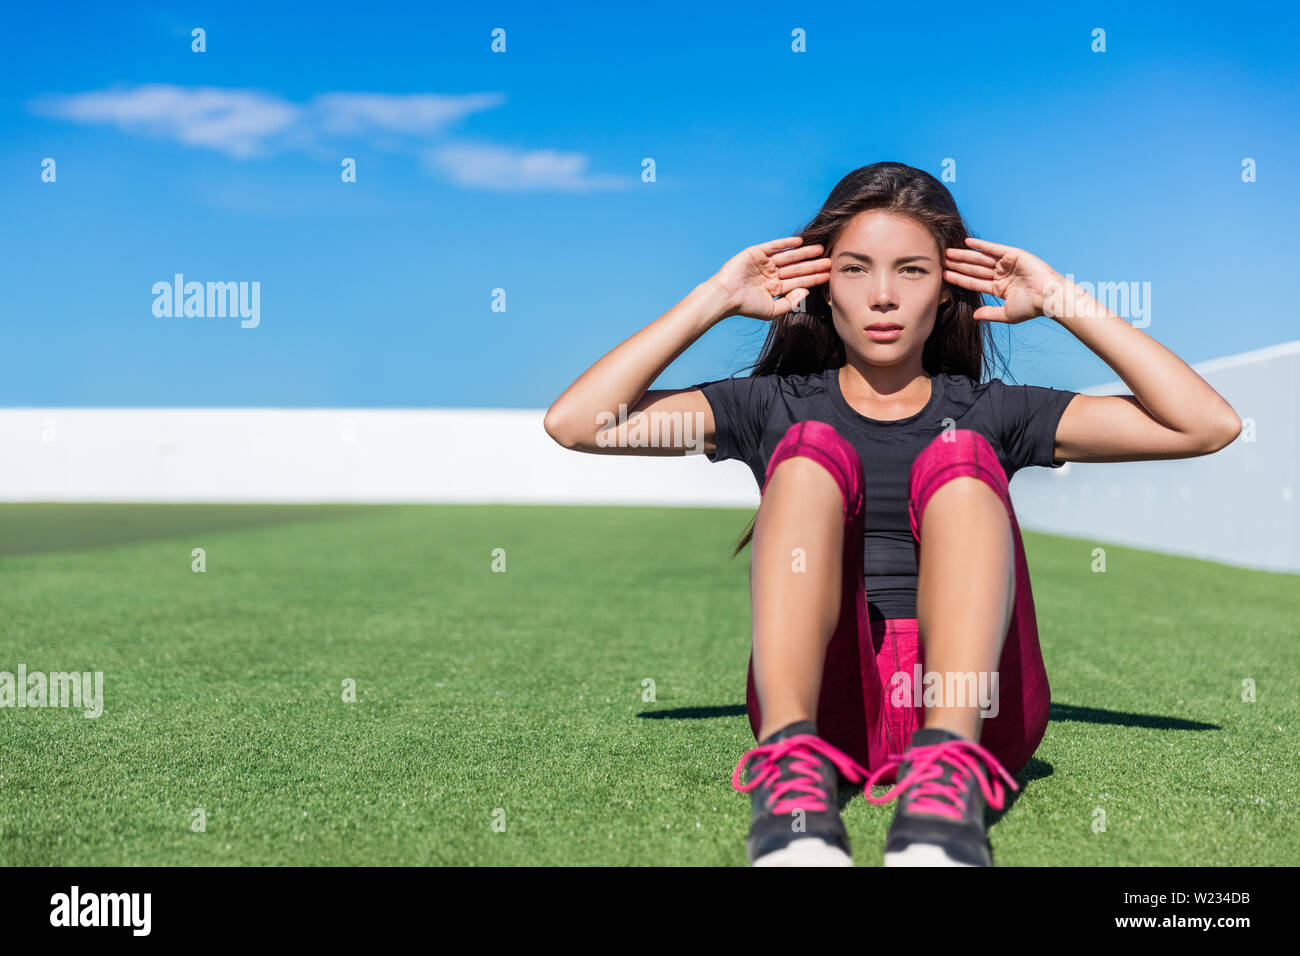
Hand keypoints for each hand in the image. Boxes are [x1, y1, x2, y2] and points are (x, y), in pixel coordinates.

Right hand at [707, 236, 830, 320]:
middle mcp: (771, 274)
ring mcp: (764, 263)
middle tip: (831, 261)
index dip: (814, 278)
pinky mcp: (756, 253)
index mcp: (775, 288)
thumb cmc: (746, 306)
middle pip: (797, 268)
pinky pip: (775, 246)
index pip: (799, 282)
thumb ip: (790, 303)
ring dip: (804, 253)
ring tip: (820, 249)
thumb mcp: (772, 311)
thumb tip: (806, 291)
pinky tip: (800, 242)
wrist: (725, 297)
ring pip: (789, 257)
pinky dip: (786, 243)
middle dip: (813, 265)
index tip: (829, 275)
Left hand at [943, 237, 1065, 323]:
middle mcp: (1001, 275)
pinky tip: (967, 242)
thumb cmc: (1031, 307)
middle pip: (973, 269)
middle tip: (940, 260)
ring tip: (948, 252)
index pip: (973, 282)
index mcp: (999, 288)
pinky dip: (981, 245)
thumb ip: (989, 314)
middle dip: (957, 265)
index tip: (944, 275)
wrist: (1048, 298)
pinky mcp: (1013, 255)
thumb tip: (974, 316)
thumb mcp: (1007, 314)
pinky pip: (993, 249)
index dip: (959, 279)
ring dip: (964, 255)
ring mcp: (1006, 264)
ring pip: (980, 259)